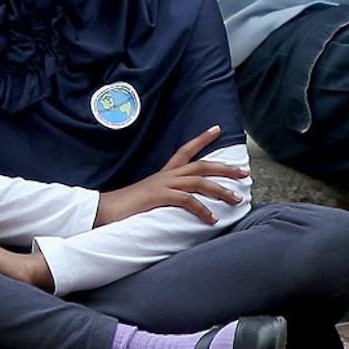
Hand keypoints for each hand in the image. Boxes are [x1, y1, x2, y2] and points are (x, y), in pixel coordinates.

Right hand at [95, 127, 248, 225]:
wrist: (104, 209)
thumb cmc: (126, 206)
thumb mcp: (151, 198)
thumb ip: (166, 196)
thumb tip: (179, 202)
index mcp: (164, 173)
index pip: (185, 149)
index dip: (202, 139)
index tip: (217, 129)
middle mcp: (166, 175)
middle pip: (202, 164)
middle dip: (225, 168)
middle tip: (245, 172)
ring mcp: (163, 184)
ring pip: (199, 181)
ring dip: (221, 189)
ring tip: (238, 199)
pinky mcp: (159, 196)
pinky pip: (187, 200)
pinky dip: (203, 209)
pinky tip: (213, 219)